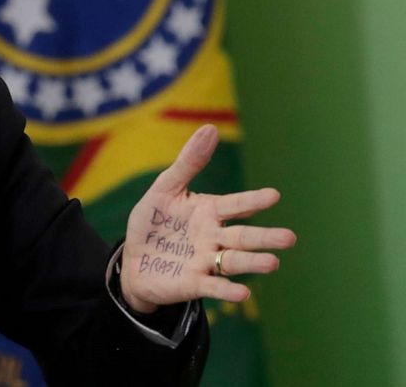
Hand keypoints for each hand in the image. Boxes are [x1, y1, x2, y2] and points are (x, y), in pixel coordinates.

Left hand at [119, 124, 296, 313]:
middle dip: (264, 237)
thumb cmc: (153, 222)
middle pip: (242, 237)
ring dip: (253, 263)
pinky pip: (213, 286)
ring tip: (273, 262)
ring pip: (234, 262)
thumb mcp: (165, 188)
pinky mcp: (193, 283)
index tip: (273, 195)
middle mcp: (213, 237)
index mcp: (209, 212)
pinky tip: (243, 293)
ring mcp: (205, 261)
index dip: (252, 201)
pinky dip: (227, 290)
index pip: (235, 205)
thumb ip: (188, 162)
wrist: (133, 260)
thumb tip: (210, 128)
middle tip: (289, 238)